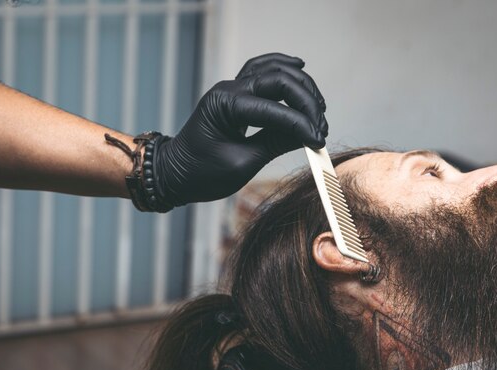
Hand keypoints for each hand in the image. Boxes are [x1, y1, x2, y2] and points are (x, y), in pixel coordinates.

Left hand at [153, 52, 327, 205]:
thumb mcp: (242, 164)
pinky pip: (262, 70)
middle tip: (321, 127)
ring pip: (274, 71)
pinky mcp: (236, 95)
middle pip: (279, 80)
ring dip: (300, 86)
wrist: (175, 174)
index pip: (275, 108)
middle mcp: (229, 89)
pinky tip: (299, 66)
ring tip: (319, 107)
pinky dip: (282, 67)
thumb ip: (276, 144)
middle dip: (306, 102)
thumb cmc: (201, 173)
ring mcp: (232, 88)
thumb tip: (309, 136)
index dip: (302, 124)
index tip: (318, 142)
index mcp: (225, 105)